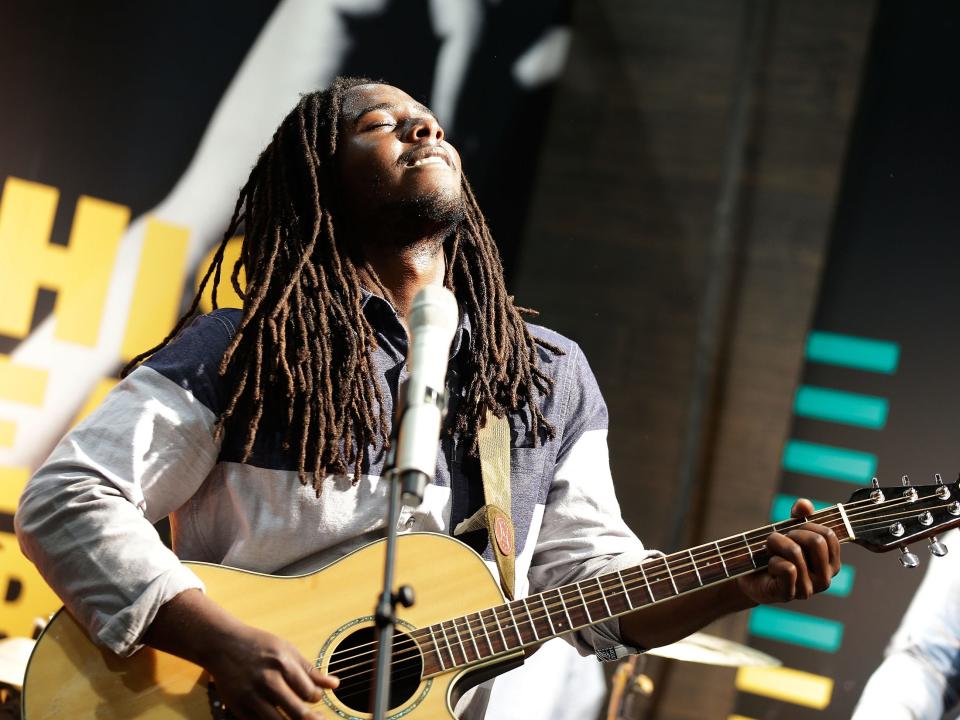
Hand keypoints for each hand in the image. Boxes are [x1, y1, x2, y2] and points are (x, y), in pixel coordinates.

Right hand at [201, 622, 338, 719]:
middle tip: (317, 719)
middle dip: (311, 719)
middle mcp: (267, 681)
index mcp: (282, 664)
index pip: (308, 692)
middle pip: (296, 712)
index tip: (314, 697)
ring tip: (300, 719)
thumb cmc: (259, 645)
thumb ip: (310, 670)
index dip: (316, 697)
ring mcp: (251, 696)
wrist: (223, 644)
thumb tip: (334, 684)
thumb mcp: (287, 650)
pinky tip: (278, 718)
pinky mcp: (238, 707)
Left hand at [735, 498, 840, 604]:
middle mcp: (825, 579)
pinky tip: (769, 567)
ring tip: (770, 551)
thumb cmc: (774, 552)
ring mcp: (809, 589)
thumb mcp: (789, 531)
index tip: (794, 530)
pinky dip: (772, 561)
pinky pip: (787, 568)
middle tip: (780, 540)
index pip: (829, 534)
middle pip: (816, 541)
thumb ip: (799, 515)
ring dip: (775, 544)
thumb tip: (804, 504)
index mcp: (831, 563)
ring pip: (796, 552)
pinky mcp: (789, 594)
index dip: (808, 525)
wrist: (749, 575)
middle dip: (792, 533)